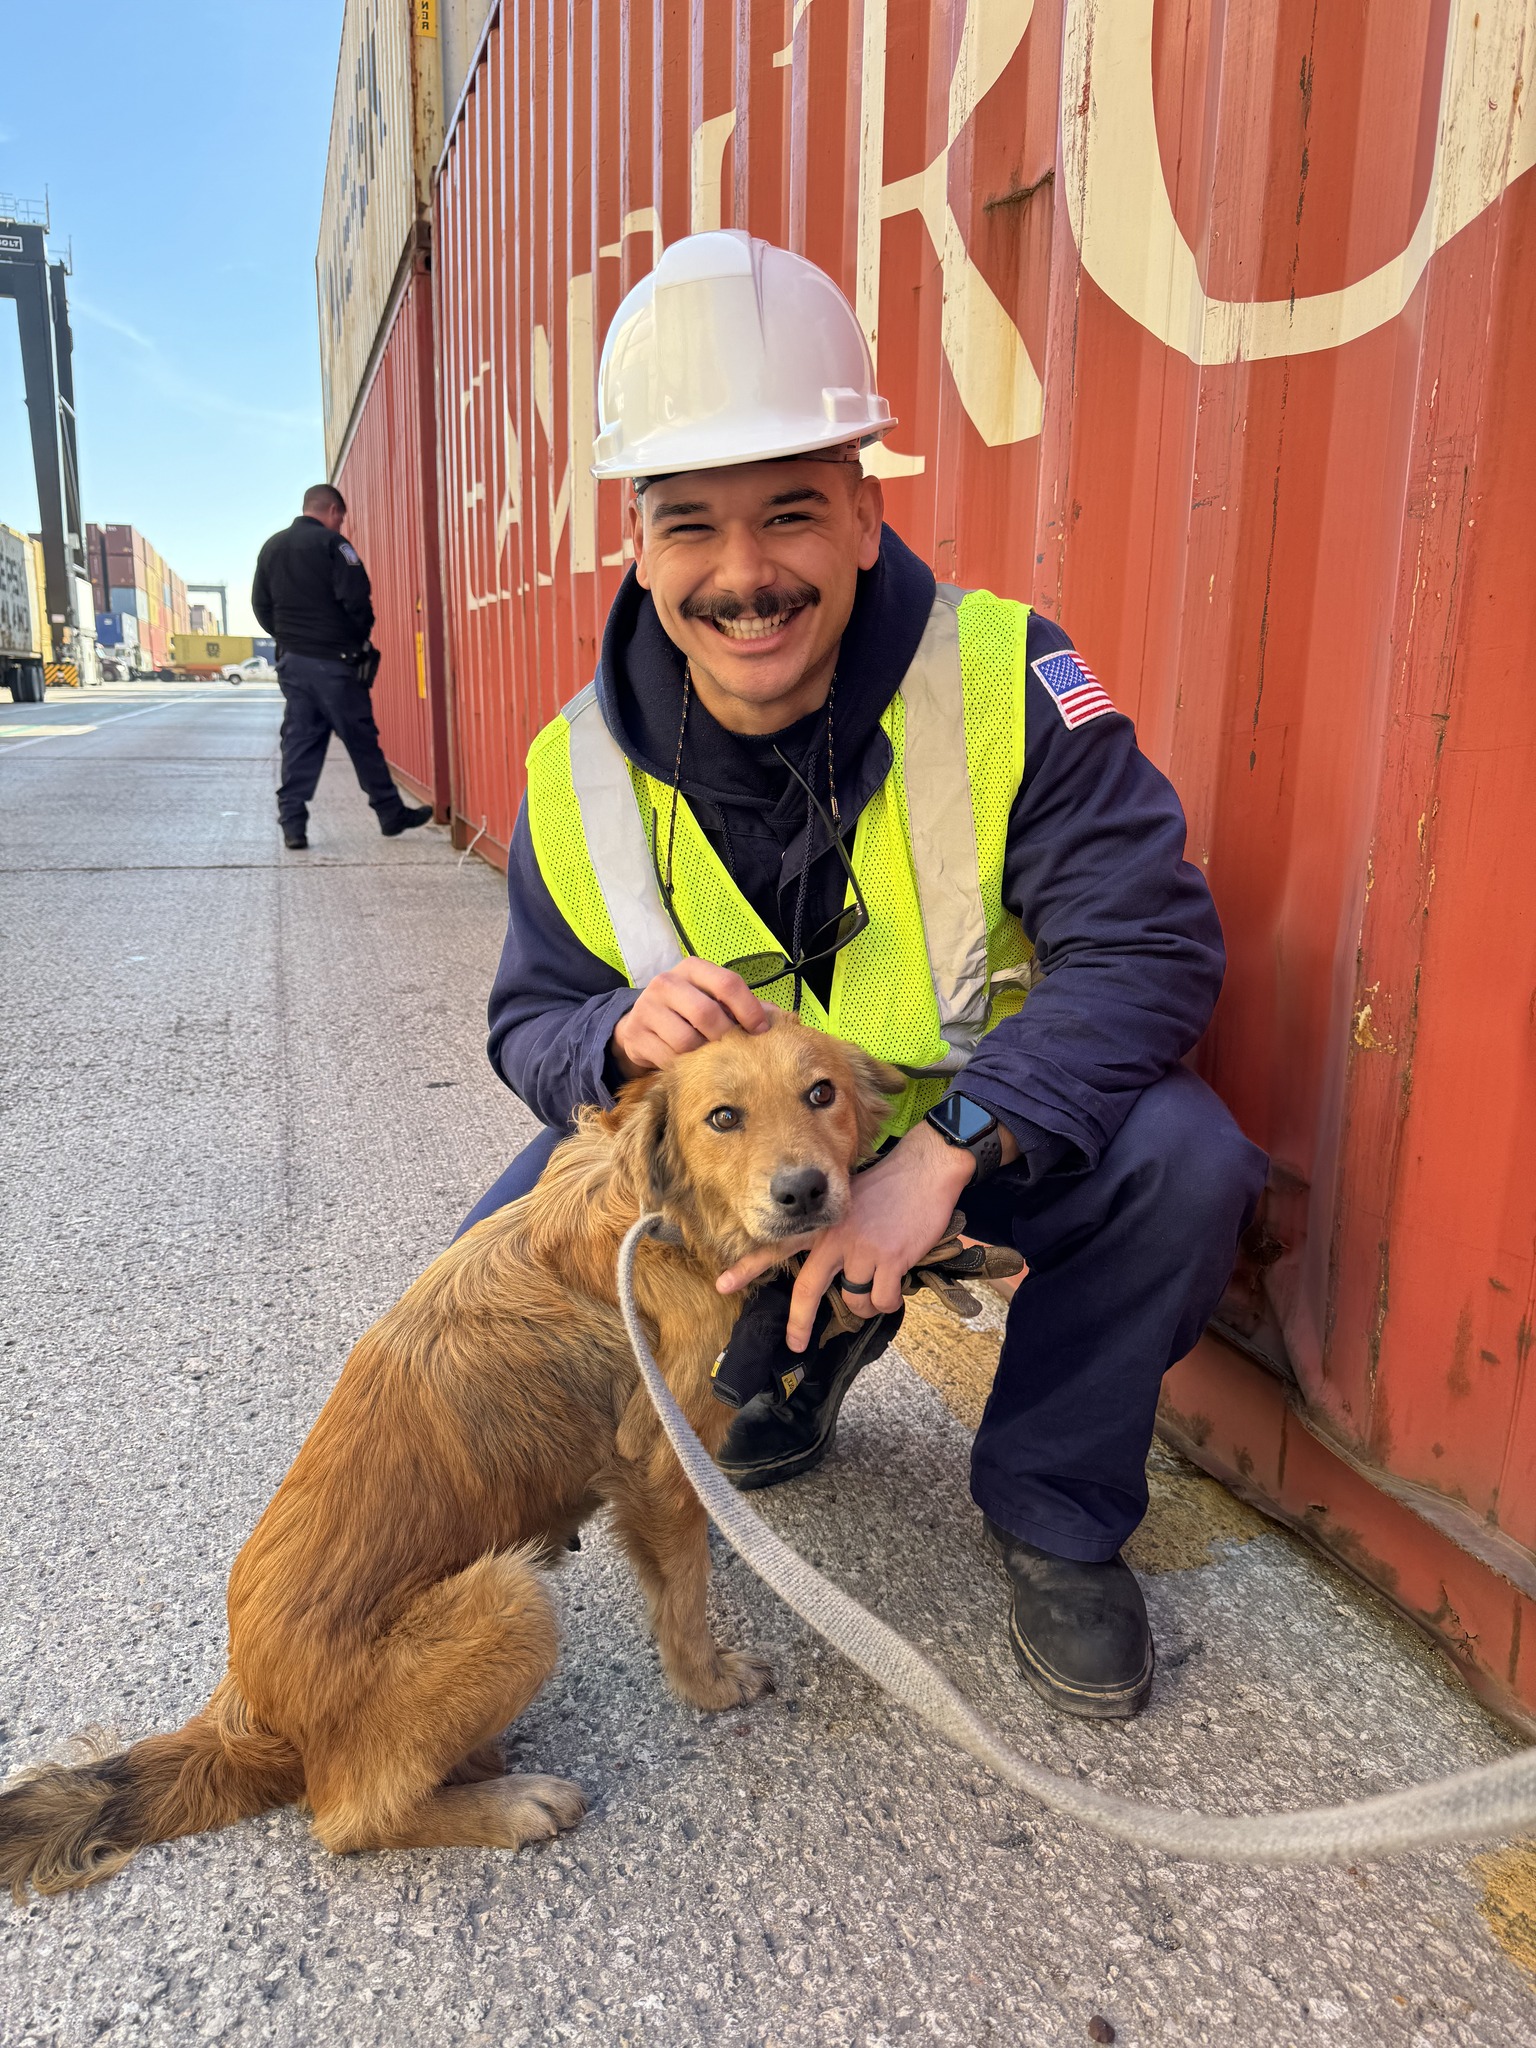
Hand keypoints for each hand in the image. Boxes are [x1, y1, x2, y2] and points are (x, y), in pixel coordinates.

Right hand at [611, 958, 772, 1076]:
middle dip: (725, 1036)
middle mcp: (667, 983)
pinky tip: (688, 1063)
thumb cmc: (687, 1011)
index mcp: (692, 969)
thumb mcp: (711, 999)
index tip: (761, 1031)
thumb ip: (742, 1006)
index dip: (749, 1009)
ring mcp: (647, 1008)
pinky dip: (684, 1066)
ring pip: (686, 1040)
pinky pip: (668, 1058)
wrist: (639, 1023)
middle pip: (706, 1013)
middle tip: (732, 1049)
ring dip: (703, 1054)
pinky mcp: (635, 1035)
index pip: (728, 983)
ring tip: (708, 1056)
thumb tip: (780, 1019)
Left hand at [717, 1122, 977, 1351]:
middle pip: (807, 1290)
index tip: (722, 1285)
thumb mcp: (847, 1200)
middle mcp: (834, 1238)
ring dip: (866, 1304)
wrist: (924, 1169)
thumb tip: (831, 1265)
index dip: (748, 1268)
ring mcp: (861, 1249)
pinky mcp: (890, 1259)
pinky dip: (889, 1301)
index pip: (777, 1247)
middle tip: (795, 1344)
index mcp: (821, 1224)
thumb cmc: (888, 1185)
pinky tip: (895, 1285)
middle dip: (799, 1324)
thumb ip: (832, 1228)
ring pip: (855, 1302)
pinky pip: (882, 1301)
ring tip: (878, 1285)